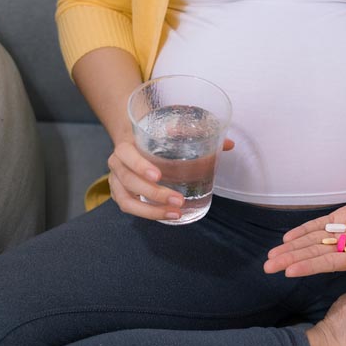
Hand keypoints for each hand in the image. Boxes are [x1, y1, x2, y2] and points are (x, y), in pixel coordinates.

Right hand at [108, 138, 233, 219]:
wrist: (134, 138)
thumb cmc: (155, 136)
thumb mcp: (171, 130)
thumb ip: (197, 133)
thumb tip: (228, 144)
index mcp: (126, 144)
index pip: (126, 154)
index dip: (139, 166)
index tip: (159, 175)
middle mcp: (117, 164)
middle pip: (129, 181)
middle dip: (154, 193)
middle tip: (178, 200)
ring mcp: (117, 181)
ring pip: (126, 200)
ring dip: (150, 210)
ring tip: (175, 213)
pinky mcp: (122, 193)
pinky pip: (130, 208)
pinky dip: (147, 213)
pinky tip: (167, 215)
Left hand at [264, 183, 345, 276]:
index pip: (329, 264)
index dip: (309, 267)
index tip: (289, 271)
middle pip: (315, 255)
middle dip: (292, 260)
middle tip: (268, 267)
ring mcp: (344, 233)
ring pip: (313, 242)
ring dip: (292, 249)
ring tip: (271, 256)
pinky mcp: (342, 218)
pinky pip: (319, 226)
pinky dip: (303, 231)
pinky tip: (287, 238)